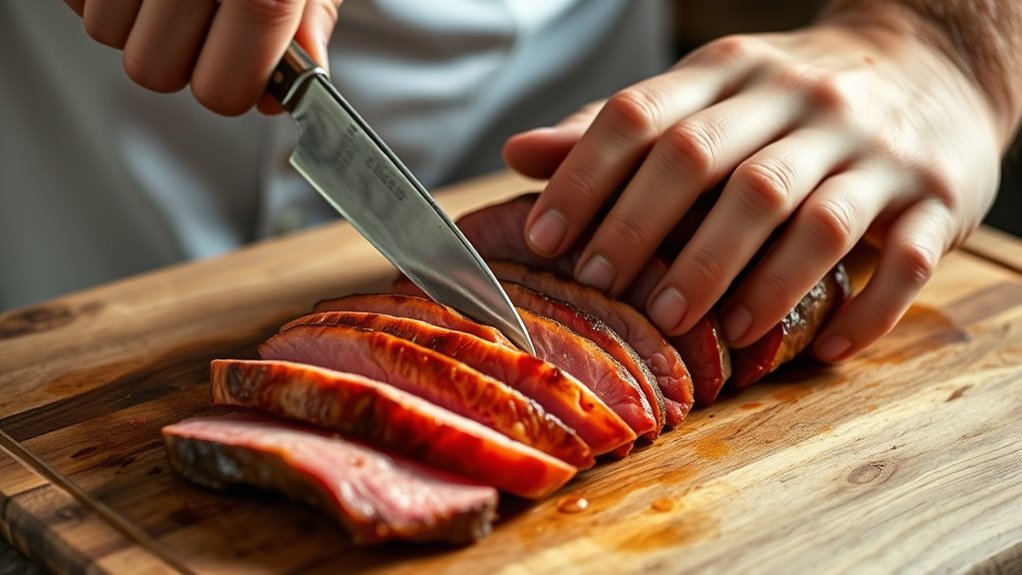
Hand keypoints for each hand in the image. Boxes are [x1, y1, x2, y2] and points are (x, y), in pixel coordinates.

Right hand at [64, 0, 341, 114]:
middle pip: (155, 73)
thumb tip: (299, 83)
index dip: (234, 90)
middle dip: (185, 58)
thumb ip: (309, 20)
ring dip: (142, 21)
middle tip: (209, 19)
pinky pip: (81, 2)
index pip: (223, 90)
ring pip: (110, 37)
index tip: (250, 72)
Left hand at [504, 22, 1002, 361]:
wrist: (933, 68)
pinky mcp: (938, 197)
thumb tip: (521, 152)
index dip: (585, 180)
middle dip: (649, 236)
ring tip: (710, 332)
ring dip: (751, 281)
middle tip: (611, 295)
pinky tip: (821, 350)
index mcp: (732, 73)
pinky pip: (904, 262)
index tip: (546, 242)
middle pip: (712, 165)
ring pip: (810, 217)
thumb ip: (621, 128)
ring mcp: (876, 150)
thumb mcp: (709, 92)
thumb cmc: (793, 100)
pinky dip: (862, 312)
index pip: (642, 116)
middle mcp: (803, 102)